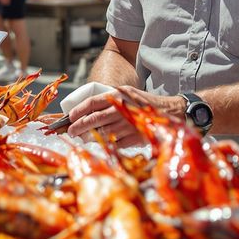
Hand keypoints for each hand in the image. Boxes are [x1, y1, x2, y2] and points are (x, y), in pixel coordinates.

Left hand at [68, 86, 183, 147]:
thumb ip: (108, 101)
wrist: (168, 112)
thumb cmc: (143, 103)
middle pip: (93, 119)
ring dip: (90, 137)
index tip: (69, 117)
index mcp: (117, 96)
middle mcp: (120, 109)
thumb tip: (87, 113)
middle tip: (71, 131)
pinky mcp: (133, 137)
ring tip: (84, 137)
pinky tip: (105, 141)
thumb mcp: (126, 94)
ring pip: (101, 133)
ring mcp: (127, 124)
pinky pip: (114, 143)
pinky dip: (107, 144)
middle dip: (78, 127)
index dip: (78, 111)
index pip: (91, 103)